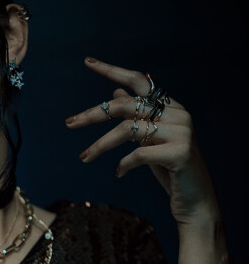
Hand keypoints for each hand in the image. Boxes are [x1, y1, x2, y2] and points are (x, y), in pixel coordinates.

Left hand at [65, 57, 221, 228]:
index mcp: (170, 107)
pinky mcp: (180, 152)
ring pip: (128, 130)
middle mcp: (178, 113)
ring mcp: (181, 131)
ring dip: (101, 145)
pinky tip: (118, 173)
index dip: (112, 70)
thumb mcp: (148, 141)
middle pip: (126, 105)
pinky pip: (139, 153)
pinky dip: (123, 164)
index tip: (88, 62)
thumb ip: (136, 118)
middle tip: (69, 123)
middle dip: (94, 114)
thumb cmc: (169, 170)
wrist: (195, 202)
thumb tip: (113, 94)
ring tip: (84, 158)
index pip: (139, 81)